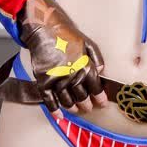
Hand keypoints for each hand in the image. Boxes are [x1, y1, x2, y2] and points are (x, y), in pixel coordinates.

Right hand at [17, 0, 107, 114]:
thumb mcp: (87, 42)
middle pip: (82, 97)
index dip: (100, 97)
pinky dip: (54, 110)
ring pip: (67, 100)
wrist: (44, 29)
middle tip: (88, 107)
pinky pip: (49, 100)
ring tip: (76, 109)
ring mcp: (57, 80)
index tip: (102, 103)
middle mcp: (72, 76)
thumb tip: (102, 70)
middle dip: (86, 104)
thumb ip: (96, 57)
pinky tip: (59, 116)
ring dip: (73, 107)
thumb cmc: (66, 34)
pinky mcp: (44, 81)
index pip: (95, 88)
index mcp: (85, 67)